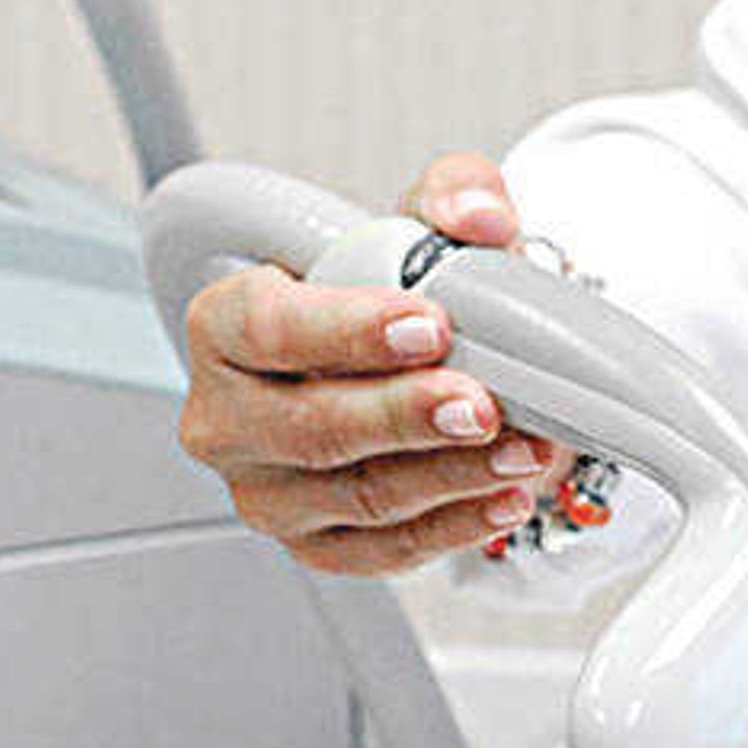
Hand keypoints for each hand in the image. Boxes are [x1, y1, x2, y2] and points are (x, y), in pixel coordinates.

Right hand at [176, 151, 564, 575]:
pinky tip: (502, 498)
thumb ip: (453, 196)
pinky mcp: (316, 543)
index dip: (346, 329)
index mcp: (226, 326)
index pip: (266, 329)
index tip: (426, 326)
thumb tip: (478, 217)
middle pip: (310, 426)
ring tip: (522, 448)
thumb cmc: (392, 298)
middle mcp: (229, 416)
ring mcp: (268, 488)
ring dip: (450, 475)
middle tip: (479, 402)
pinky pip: (382, 550)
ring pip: (357, 495)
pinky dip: (452, 527)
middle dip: (404, 416)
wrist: (406, 366)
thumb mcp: (423, 228)